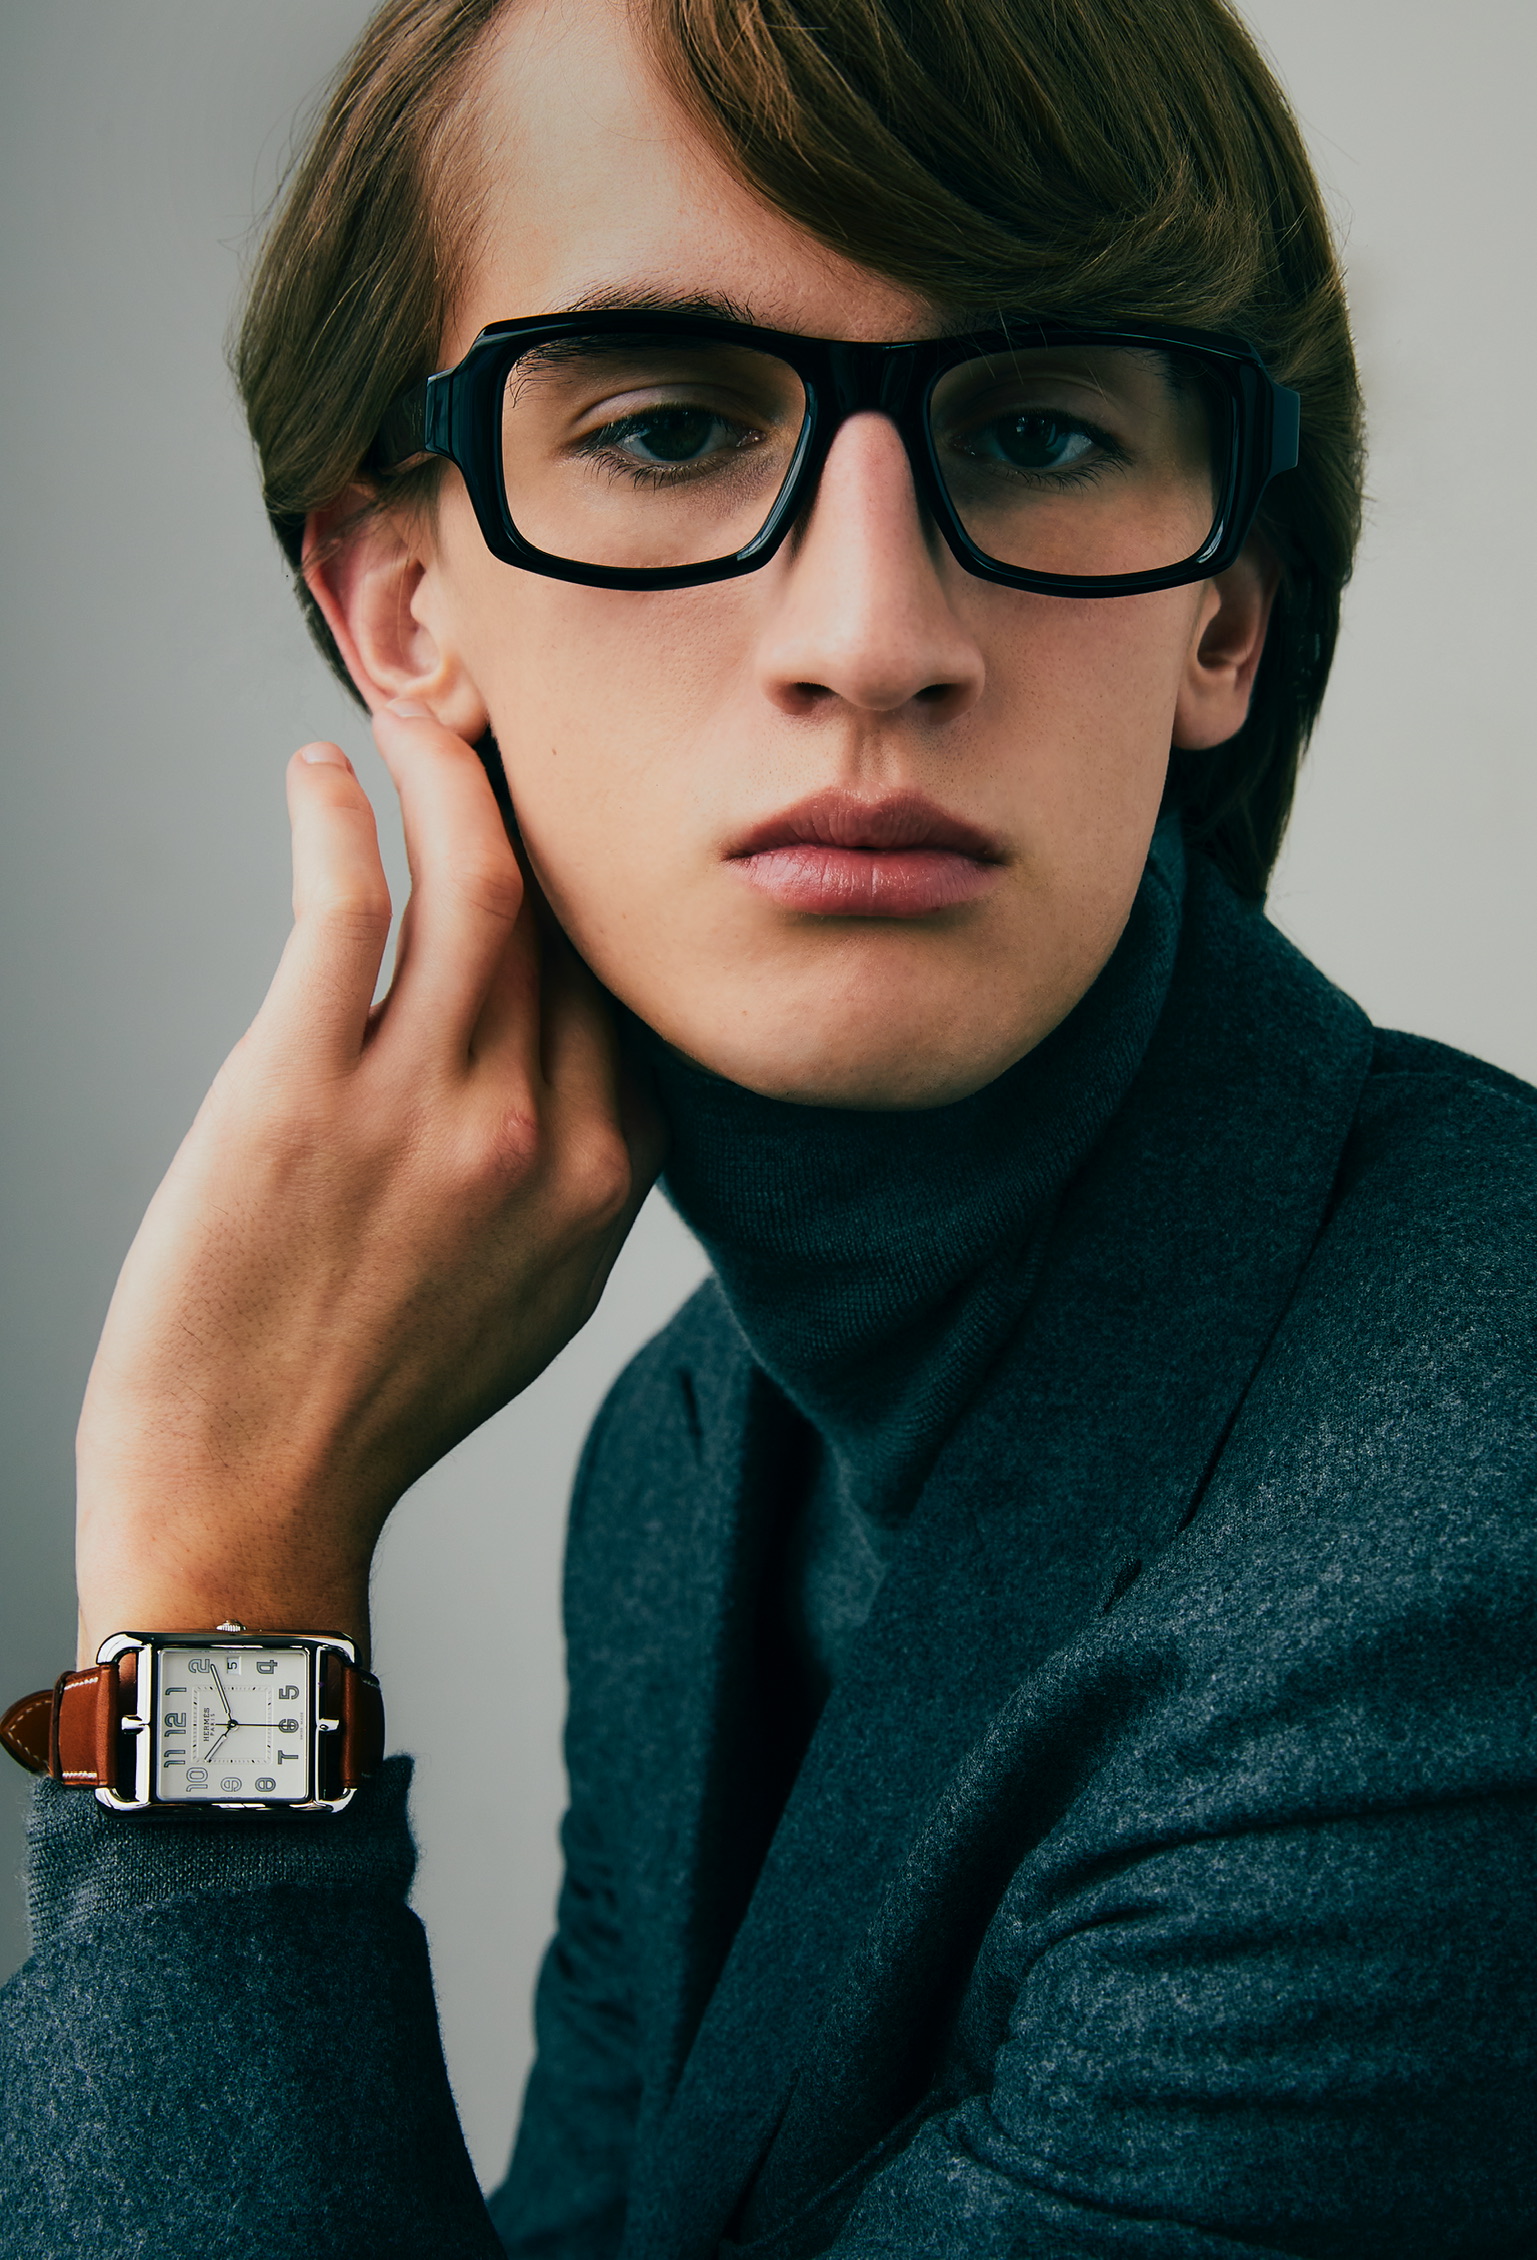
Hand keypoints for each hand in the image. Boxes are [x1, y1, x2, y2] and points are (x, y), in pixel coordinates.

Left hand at [74, 707, 659, 1664]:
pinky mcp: (301, 1096)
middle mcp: (541, 1134)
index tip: (559, 817)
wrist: (256, 1499)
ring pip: (479, 881)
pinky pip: (346, 909)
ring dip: (448, 770)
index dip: (592, 884)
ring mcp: (427, 1112)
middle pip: (568, 916)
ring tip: (415, 713)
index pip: (623, 985)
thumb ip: (576, 1174)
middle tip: (497, 721)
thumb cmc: (379, 1398)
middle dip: (536, 799)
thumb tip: (570, 1062)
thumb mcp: (536, 1294)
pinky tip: (322, 774)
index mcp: (609, 1180)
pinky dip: (340, 816)